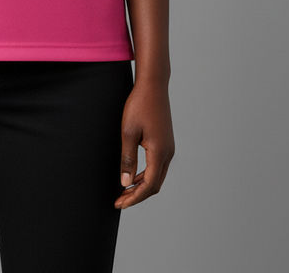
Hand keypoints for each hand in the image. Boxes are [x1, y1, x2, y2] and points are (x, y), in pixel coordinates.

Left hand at [115, 80, 173, 208]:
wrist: (153, 85)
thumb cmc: (139, 105)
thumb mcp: (128, 132)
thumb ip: (127, 159)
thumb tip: (125, 183)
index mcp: (159, 152)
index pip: (148, 185)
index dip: (134, 197)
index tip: (119, 203)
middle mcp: (168, 153)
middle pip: (155, 185)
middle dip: (137, 195)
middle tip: (120, 201)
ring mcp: (169, 147)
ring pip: (157, 176)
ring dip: (142, 186)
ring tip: (124, 190)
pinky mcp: (166, 142)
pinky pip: (158, 166)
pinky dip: (146, 175)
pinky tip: (133, 175)